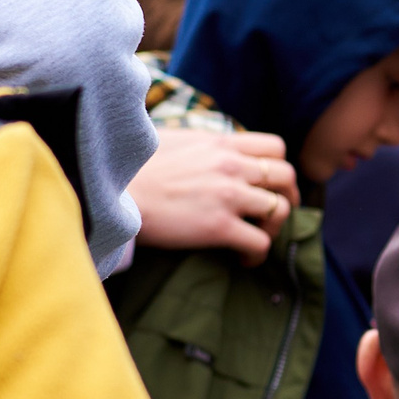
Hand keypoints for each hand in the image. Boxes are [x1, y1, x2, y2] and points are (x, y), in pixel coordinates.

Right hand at [128, 128, 299, 265]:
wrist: (110, 189)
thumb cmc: (132, 167)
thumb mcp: (172, 139)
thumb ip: (198, 143)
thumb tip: (201, 149)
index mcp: (221, 143)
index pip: (275, 147)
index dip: (279, 166)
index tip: (271, 183)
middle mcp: (231, 165)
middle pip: (286, 176)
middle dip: (288, 196)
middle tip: (275, 212)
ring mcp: (228, 195)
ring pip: (280, 209)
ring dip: (274, 227)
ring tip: (257, 238)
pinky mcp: (219, 226)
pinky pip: (260, 243)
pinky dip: (258, 254)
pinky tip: (243, 259)